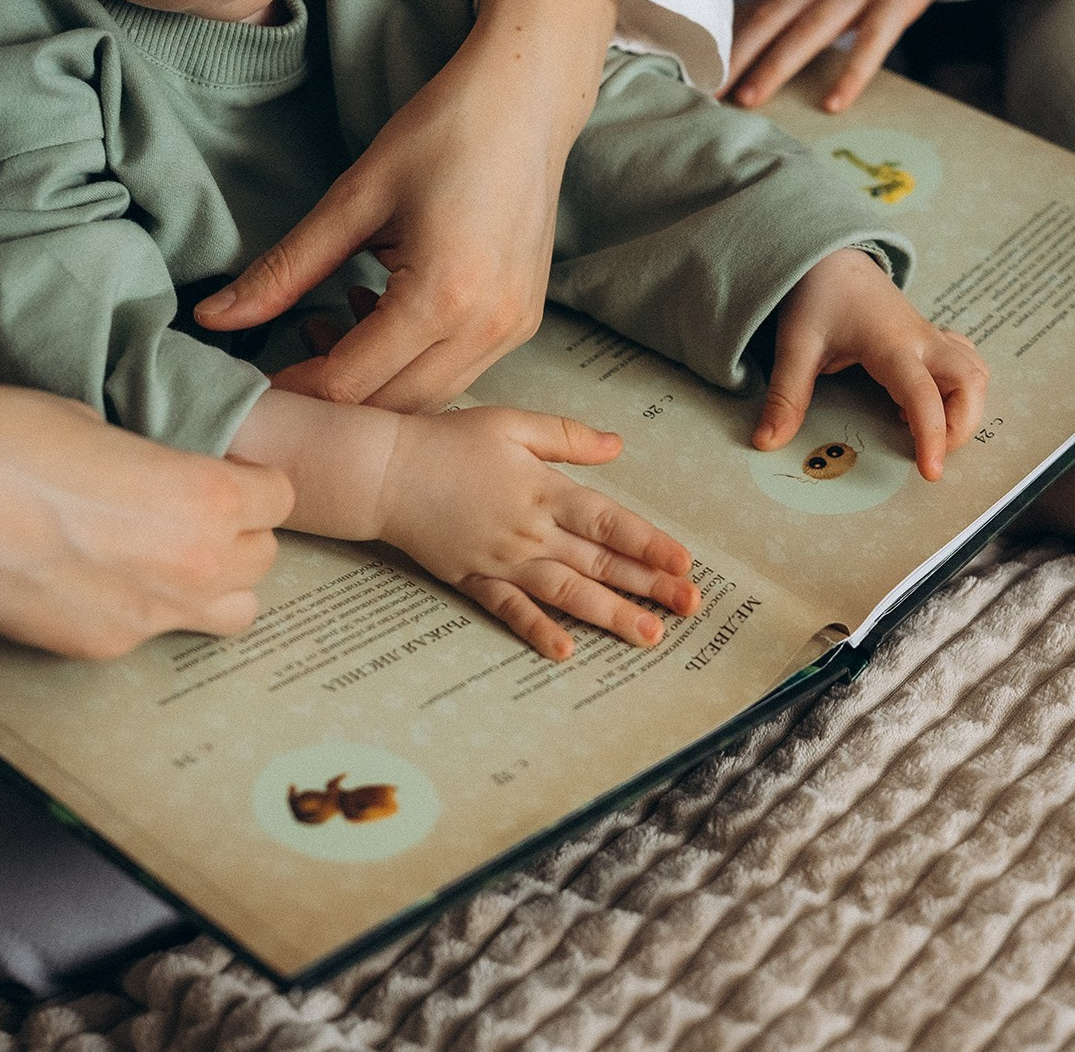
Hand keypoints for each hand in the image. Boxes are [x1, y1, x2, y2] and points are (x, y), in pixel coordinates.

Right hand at [0, 383, 294, 658]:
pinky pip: (158, 634)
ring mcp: (151, 614)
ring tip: (161, 556)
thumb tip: (164, 474)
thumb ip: (160, 464)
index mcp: (209, 494)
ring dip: (214, 585)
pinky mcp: (102, 647)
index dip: (251, 482)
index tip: (221, 473)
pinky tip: (97, 578)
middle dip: (237, 534)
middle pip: (263, 558)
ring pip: (233, 613)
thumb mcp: (107, 426)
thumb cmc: (6, 436)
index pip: (281, 497)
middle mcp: (197, 562)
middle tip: (189, 513)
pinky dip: (145, 609)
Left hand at [193, 0, 619, 412]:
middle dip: (330, 397)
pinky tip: (377, 312)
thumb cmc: (445, 132)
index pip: (349, 383)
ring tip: (327, 323)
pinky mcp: (523, 324)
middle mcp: (486, 328)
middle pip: (390, 410)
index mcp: (441, 297)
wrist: (528, 101)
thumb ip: (285, 269)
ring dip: (371, 385)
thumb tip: (213, 317)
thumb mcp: (354, 198)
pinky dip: (408, 367)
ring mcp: (513, 331)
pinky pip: (455, 375)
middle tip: (281, 355)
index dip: (293, 389)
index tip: (251, 378)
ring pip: (425, 403)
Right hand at [377, 408, 699, 660]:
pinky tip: (564, 650)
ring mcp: (502, 560)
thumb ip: (567, 436)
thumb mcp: (512, 423)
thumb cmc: (448, 441)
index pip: (610, 522)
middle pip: (599, 562)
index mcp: (545, 490)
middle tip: (689, 608)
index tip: (684, 564)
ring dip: (609, 614)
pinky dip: (536, 629)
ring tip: (648, 636)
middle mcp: (530, 531)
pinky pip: (509, 610)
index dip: (650, 544)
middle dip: (648, 586)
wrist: (384, 472)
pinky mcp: (473, 580)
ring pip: (566, 592)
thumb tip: (617, 446)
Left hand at [726, 0, 944, 112]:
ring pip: (809, 30)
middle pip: (769, 20)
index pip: (755, 11)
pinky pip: (872, 41)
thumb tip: (745, 31)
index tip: (693, 74)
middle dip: (734, 58)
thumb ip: (794, 0)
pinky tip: (834, 103)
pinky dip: (852, 73)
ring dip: (775, 65)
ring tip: (748, 100)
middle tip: (706, 94)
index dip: (722, 43)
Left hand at [752, 249, 987, 479]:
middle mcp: (922, 341)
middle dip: (963, 426)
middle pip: (970, 383)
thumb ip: (786, 397)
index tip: (931, 471)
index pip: (924, 395)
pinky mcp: (933, 338)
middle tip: (931, 452)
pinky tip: (928, 401)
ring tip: (928, 428)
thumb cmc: (816, 297)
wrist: (830, 258)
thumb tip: (766, 442)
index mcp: (892, 345)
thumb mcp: (796, 346)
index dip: (933, 435)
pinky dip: (963, 388)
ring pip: (976, 373)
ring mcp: (932, 338)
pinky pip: (968, 362)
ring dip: (968, 407)